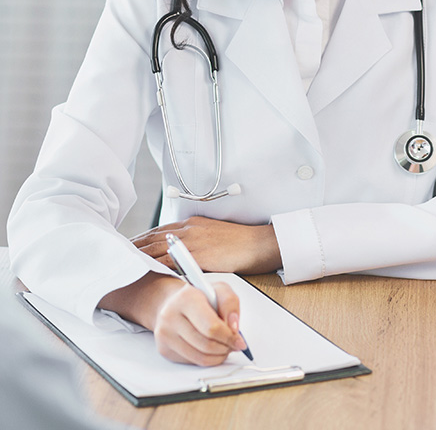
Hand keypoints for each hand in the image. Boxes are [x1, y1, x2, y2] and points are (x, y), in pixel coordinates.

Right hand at [99, 273, 247, 365]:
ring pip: (198, 356)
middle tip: (235, 345)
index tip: (240, 338)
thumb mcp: (215, 286)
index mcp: (185, 297)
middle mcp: (171, 317)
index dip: (229, 336)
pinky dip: (204, 359)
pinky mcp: (162, 347)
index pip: (211, 326)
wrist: (164, 296)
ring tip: (225, 348)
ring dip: (217, 356)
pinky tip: (210, 349)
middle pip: (206, 344)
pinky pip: (189, 361)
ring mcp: (164, 334)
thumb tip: (236, 327)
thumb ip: (230, 302)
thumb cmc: (194, 291)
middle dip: (226, 348)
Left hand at [131, 216, 282, 274]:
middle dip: (132, 248)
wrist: (258, 244)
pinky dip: (154, 267)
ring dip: (137, 258)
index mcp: (192, 224)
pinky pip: (170, 262)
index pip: (159, 231)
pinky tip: (142, 275)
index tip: (125, 247)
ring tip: (120, 266)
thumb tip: (182, 253)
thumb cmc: (240, 243)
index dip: (140, 239)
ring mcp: (192, 242)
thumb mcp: (214, 236)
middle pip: (152, 239)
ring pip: (157, 250)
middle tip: (113, 257)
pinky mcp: (198, 255)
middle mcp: (188, 230)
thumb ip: (196, 240)